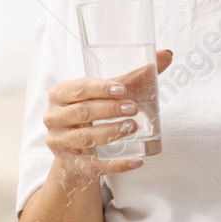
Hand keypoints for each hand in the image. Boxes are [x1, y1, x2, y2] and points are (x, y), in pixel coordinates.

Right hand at [43, 49, 171, 184]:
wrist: (74, 148)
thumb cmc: (91, 111)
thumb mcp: (106, 94)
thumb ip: (133, 77)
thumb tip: (167, 55)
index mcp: (59, 94)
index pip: (79, 89)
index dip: (100, 89)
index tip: (123, 89)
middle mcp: (54, 117)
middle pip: (82, 113)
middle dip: (109, 110)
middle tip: (133, 109)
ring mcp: (60, 142)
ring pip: (85, 139)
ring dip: (110, 133)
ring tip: (133, 127)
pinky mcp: (70, 164)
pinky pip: (95, 166)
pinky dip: (118, 165)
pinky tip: (137, 161)